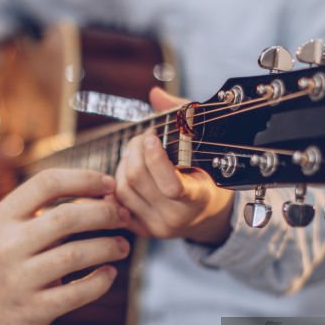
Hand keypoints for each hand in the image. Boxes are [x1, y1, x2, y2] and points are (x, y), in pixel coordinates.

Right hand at [0, 169, 131, 324]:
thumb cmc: (4, 254)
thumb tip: (106, 192)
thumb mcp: (11, 223)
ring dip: (107, 246)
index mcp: (4, 215)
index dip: (85, 179)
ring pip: (74, 255)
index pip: (47, 183)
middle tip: (123, 216)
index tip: (111, 184)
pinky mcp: (33, 309)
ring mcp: (20, 278)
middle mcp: (9, 244)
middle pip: (66, 217)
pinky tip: (109, 273)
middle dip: (104, 213)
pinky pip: (76, 293)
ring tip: (122, 245)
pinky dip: (100, 281)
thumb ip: (49, 207)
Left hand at [115, 88, 233, 243]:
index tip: (152, 136)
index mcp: (198, 198)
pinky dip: (117, 182)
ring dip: (124, 164)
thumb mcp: (204, 146)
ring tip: (137, 153)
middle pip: (137, 180)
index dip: (155, 159)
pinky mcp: (142, 230)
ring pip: (122, 190)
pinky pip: (116, 203)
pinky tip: (128, 170)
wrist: (207, 214)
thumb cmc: (207, 173)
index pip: (171, 185)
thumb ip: (182, 116)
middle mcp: (176, 218)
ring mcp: (156, 227)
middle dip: (134, 150)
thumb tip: (155, 94)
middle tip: (143, 137)